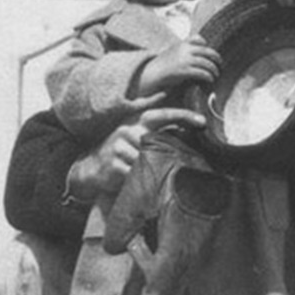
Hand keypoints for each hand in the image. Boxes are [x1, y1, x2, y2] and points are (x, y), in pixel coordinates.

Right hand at [66, 104, 205, 197]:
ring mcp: (120, 146)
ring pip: (148, 159)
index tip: (202, 122)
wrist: (91, 167)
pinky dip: (141, 177)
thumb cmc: (121, 152)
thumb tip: (185, 130)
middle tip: (181, 157)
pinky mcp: (114, 164)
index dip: (183, 116)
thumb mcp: (135, 136)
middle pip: (157, 139)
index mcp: (136, 122)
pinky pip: (136, 173)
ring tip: (152, 172)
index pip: (163, 114)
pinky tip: (139, 179)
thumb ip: (155, 131)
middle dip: (170, 150)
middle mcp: (128, 130)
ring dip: (154, 168)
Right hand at [138, 36, 220, 94]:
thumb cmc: (163, 65)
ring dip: (214, 69)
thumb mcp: (173, 52)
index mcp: (181, 44)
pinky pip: (201, 73)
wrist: (152, 73)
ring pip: (206, 63)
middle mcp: (184, 50)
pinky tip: (210, 79)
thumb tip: (197, 55)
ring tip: (216, 74)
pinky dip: (208, 76)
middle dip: (216, 57)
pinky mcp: (184, 71)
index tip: (209, 50)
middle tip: (220, 63)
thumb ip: (184, 51)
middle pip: (206, 51)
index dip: (205, 44)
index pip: (197, 38)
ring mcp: (184, 60)